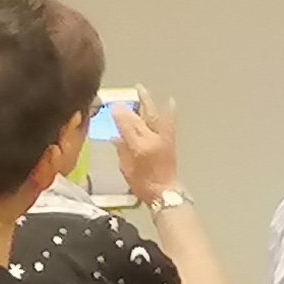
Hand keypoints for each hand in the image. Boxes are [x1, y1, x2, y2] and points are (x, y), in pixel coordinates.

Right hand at [116, 90, 181, 204]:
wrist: (165, 193)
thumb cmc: (143, 185)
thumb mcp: (125, 168)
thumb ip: (121, 149)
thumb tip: (116, 136)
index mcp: (139, 147)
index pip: (126, 125)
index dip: (118, 114)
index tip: (113, 106)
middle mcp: (152, 139)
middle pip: (139, 117)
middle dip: (130, 106)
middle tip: (122, 98)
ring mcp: (163, 138)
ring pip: (154, 115)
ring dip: (148, 101)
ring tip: (142, 90)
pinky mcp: (171, 140)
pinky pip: (169, 122)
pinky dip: (169, 110)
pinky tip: (170, 101)